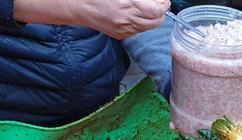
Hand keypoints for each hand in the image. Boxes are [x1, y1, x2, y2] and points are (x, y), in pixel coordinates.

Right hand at [14, 0, 168, 38]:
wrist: (78, 6)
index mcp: (126, 4)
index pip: (157, 10)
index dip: (163, 4)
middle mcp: (126, 20)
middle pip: (157, 21)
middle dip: (161, 11)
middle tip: (160, 3)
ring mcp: (124, 30)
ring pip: (150, 27)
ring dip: (154, 18)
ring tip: (149, 8)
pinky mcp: (121, 35)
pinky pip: (139, 31)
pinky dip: (143, 23)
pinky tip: (137, 15)